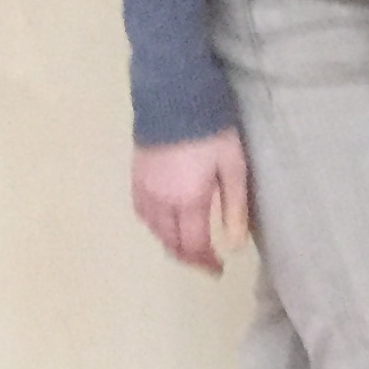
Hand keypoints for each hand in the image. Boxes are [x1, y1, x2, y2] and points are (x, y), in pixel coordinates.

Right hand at [132, 129, 249, 274]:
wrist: (175, 98)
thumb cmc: (212, 132)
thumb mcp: (233, 168)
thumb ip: (233, 207)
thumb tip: (233, 245)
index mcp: (187, 201)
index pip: (193, 245)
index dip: (205, 262)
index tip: (219, 270)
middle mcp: (160, 201)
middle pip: (170, 242)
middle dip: (188, 257)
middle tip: (206, 262)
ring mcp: (144, 189)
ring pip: (153, 230)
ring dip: (170, 243)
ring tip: (189, 246)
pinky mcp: (135, 177)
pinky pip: (142, 213)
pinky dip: (154, 226)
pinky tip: (165, 223)